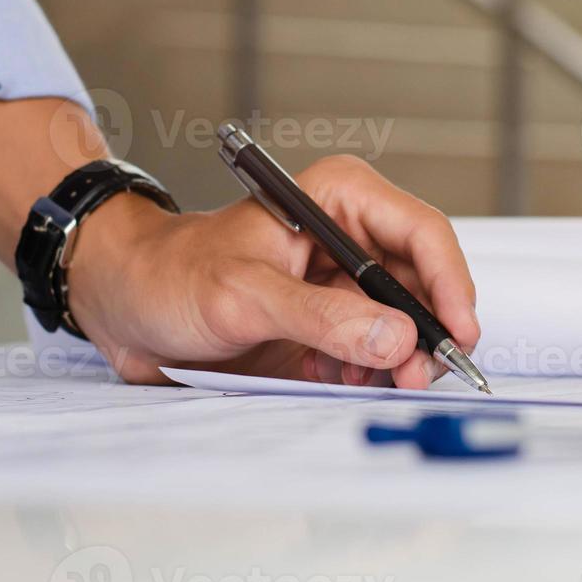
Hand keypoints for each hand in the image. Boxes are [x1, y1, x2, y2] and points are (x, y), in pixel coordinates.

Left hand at [66, 155, 480, 388]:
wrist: (124, 304)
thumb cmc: (170, 275)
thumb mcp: (243, 296)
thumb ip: (321, 318)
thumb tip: (395, 340)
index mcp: (339, 199)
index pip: (422, 234)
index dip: (449, 284)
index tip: (457, 333)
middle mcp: (350, 236)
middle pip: (422, 284)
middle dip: (425, 334)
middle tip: (416, 377)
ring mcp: (341, 283)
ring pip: (403, 324)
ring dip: (394, 360)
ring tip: (364, 381)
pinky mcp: (327, 322)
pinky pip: (372, 351)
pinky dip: (365, 373)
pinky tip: (333, 379)